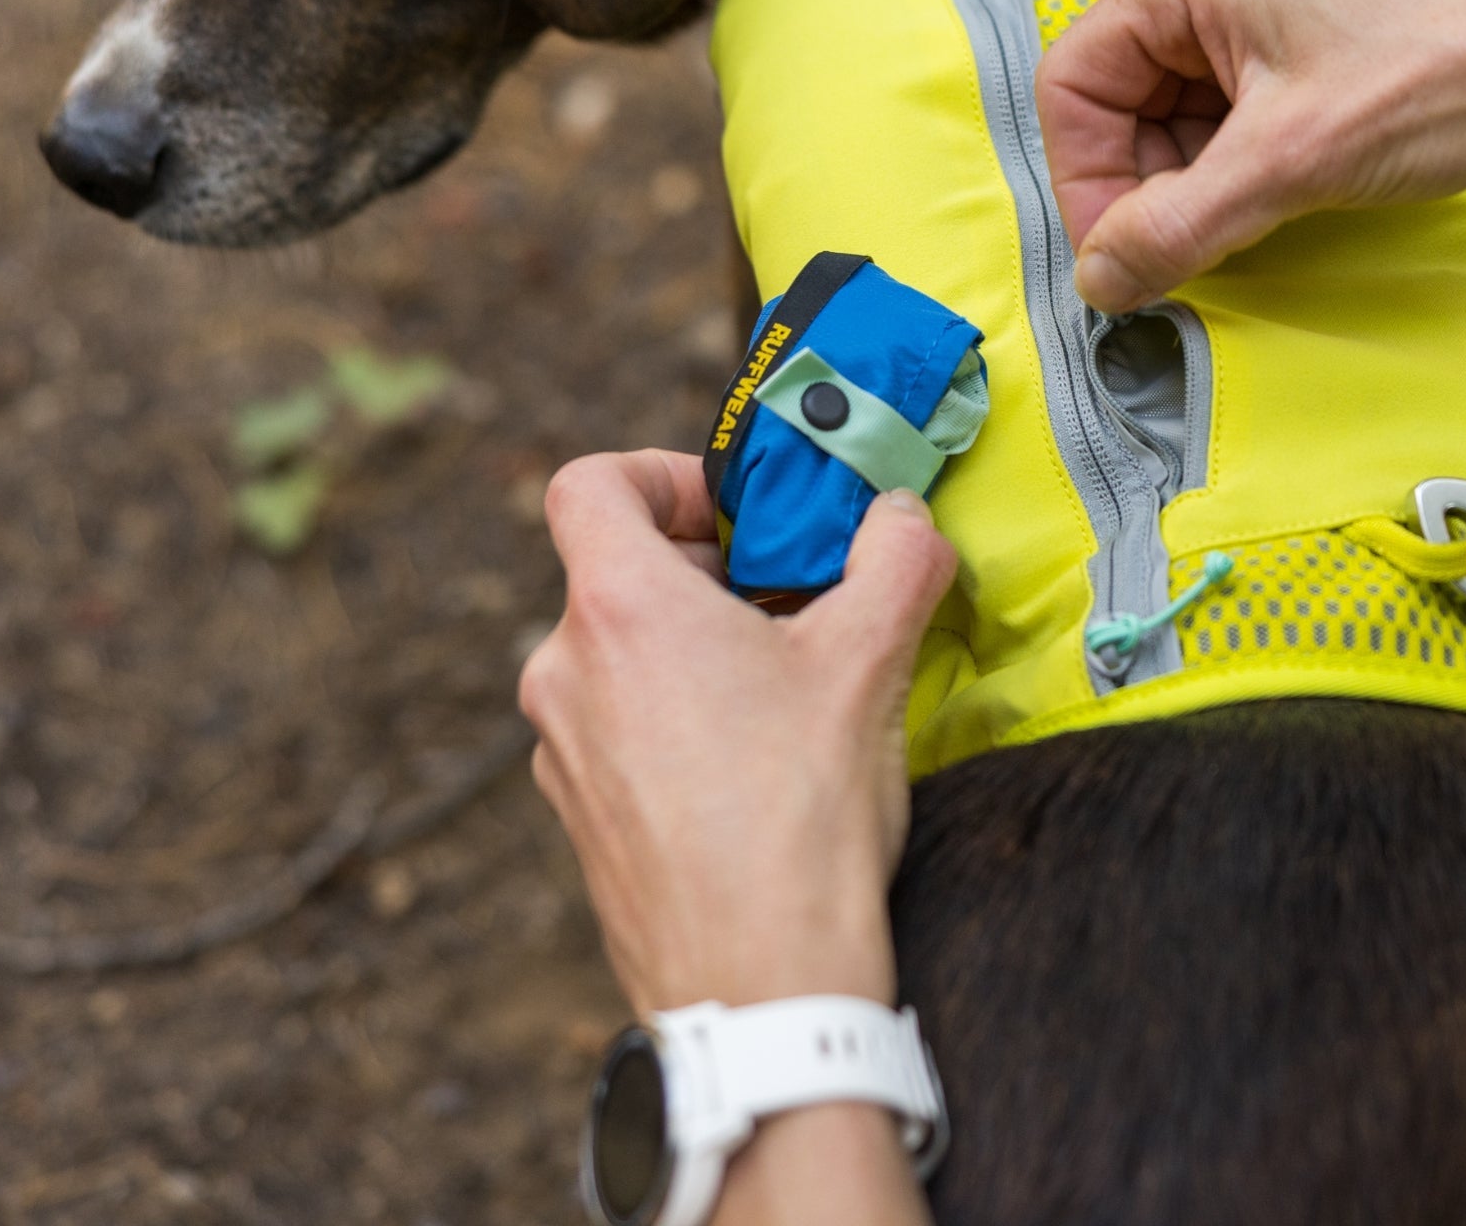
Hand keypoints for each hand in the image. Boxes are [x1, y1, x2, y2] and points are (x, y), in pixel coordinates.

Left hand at [519, 452, 957, 1013]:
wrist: (761, 991)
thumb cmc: (801, 820)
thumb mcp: (871, 660)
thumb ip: (896, 557)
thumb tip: (903, 517)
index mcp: (618, 609)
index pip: (589, 484)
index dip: (661, 473)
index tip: (737, 513)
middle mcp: (565, 672)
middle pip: (619, 571)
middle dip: (711, 571)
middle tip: (795, 601)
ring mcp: (562, 752)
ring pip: (622, 654)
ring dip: (697, 647)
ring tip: (785, 690)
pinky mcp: (580, 818)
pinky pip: (619, 728)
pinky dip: (677, 717)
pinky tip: (755, 766)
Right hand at [1035, 0, 1465, 311]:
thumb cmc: (1450, 63)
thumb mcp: (1291, 164)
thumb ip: (1179, 227)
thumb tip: (1103, 279)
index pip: (1074, 85)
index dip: (1086, 182)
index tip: (1116, 253)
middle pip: (1119, 97)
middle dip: (1147, 181)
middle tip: (1188, 246)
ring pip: (1173, 108)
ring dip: (1195, 176)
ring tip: (1260, 208)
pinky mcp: (1293, 26)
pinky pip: (1225, 103)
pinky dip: (1237, 158)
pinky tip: (1284, 184)